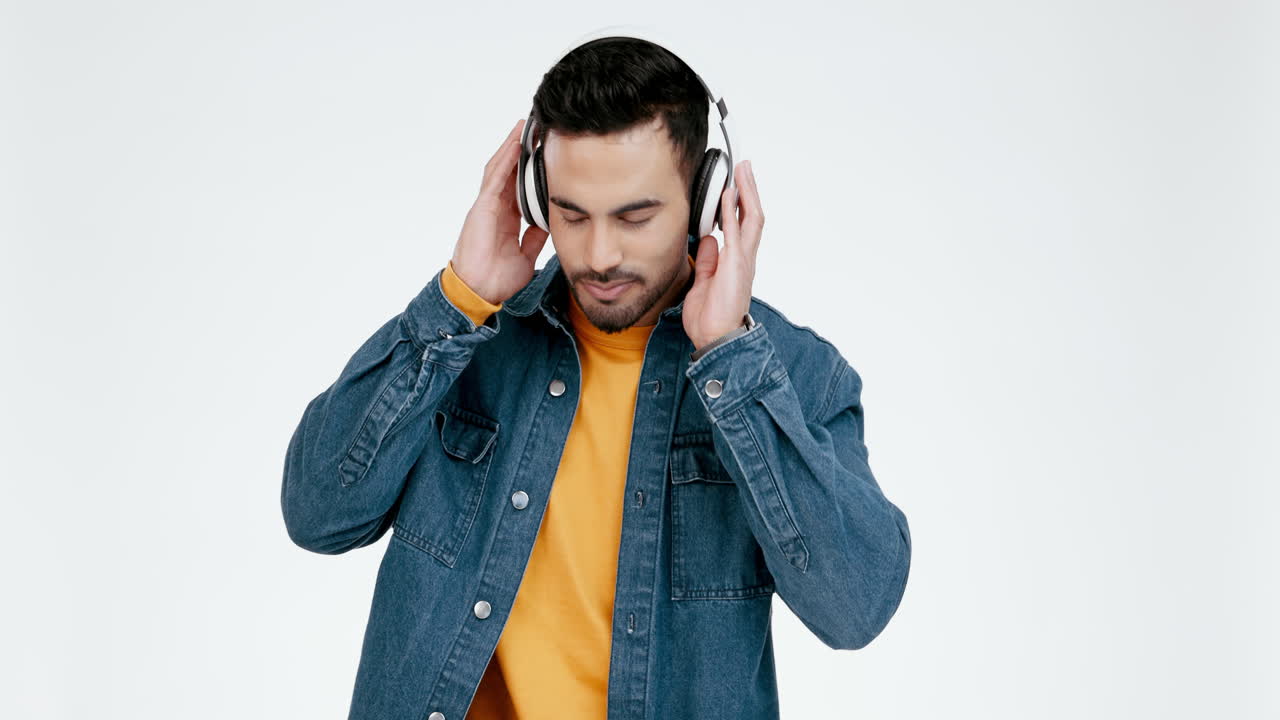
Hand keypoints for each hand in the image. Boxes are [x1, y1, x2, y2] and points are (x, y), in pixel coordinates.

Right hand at [450, 118, 550, 304]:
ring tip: (525, 127)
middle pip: (509, 171)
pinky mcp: (482, 207)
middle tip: (538, 131)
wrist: (480, 292)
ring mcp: (487, 205)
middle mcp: (495, 208)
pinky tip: (515, 144)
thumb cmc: (496, 278)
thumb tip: (546, 224)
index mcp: (505, 218)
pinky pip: (494, 178)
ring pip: (500, 168)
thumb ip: (534, 238)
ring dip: (512, 147)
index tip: (545, 154)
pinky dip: (505, 159)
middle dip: (522, 150)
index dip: (531, 169)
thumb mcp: (526, 255)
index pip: (519, 186)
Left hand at [683, 159, 762, 351]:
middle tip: (744, 167)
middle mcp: (744, 257)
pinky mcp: (736, 265)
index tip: (735, 183)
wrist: (715, 338)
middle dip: (748, 190)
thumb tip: (708, 239)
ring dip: (747, 193)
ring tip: (742, 171)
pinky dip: (733, 212)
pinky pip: (736, 233)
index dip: (740, 203)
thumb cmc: (710, 316)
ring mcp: (742, 260)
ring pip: (751, 218)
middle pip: (752, 215)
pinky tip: (729, 194)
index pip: (742, 225)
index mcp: (736, 261)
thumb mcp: (703, 281)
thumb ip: (707, 260)